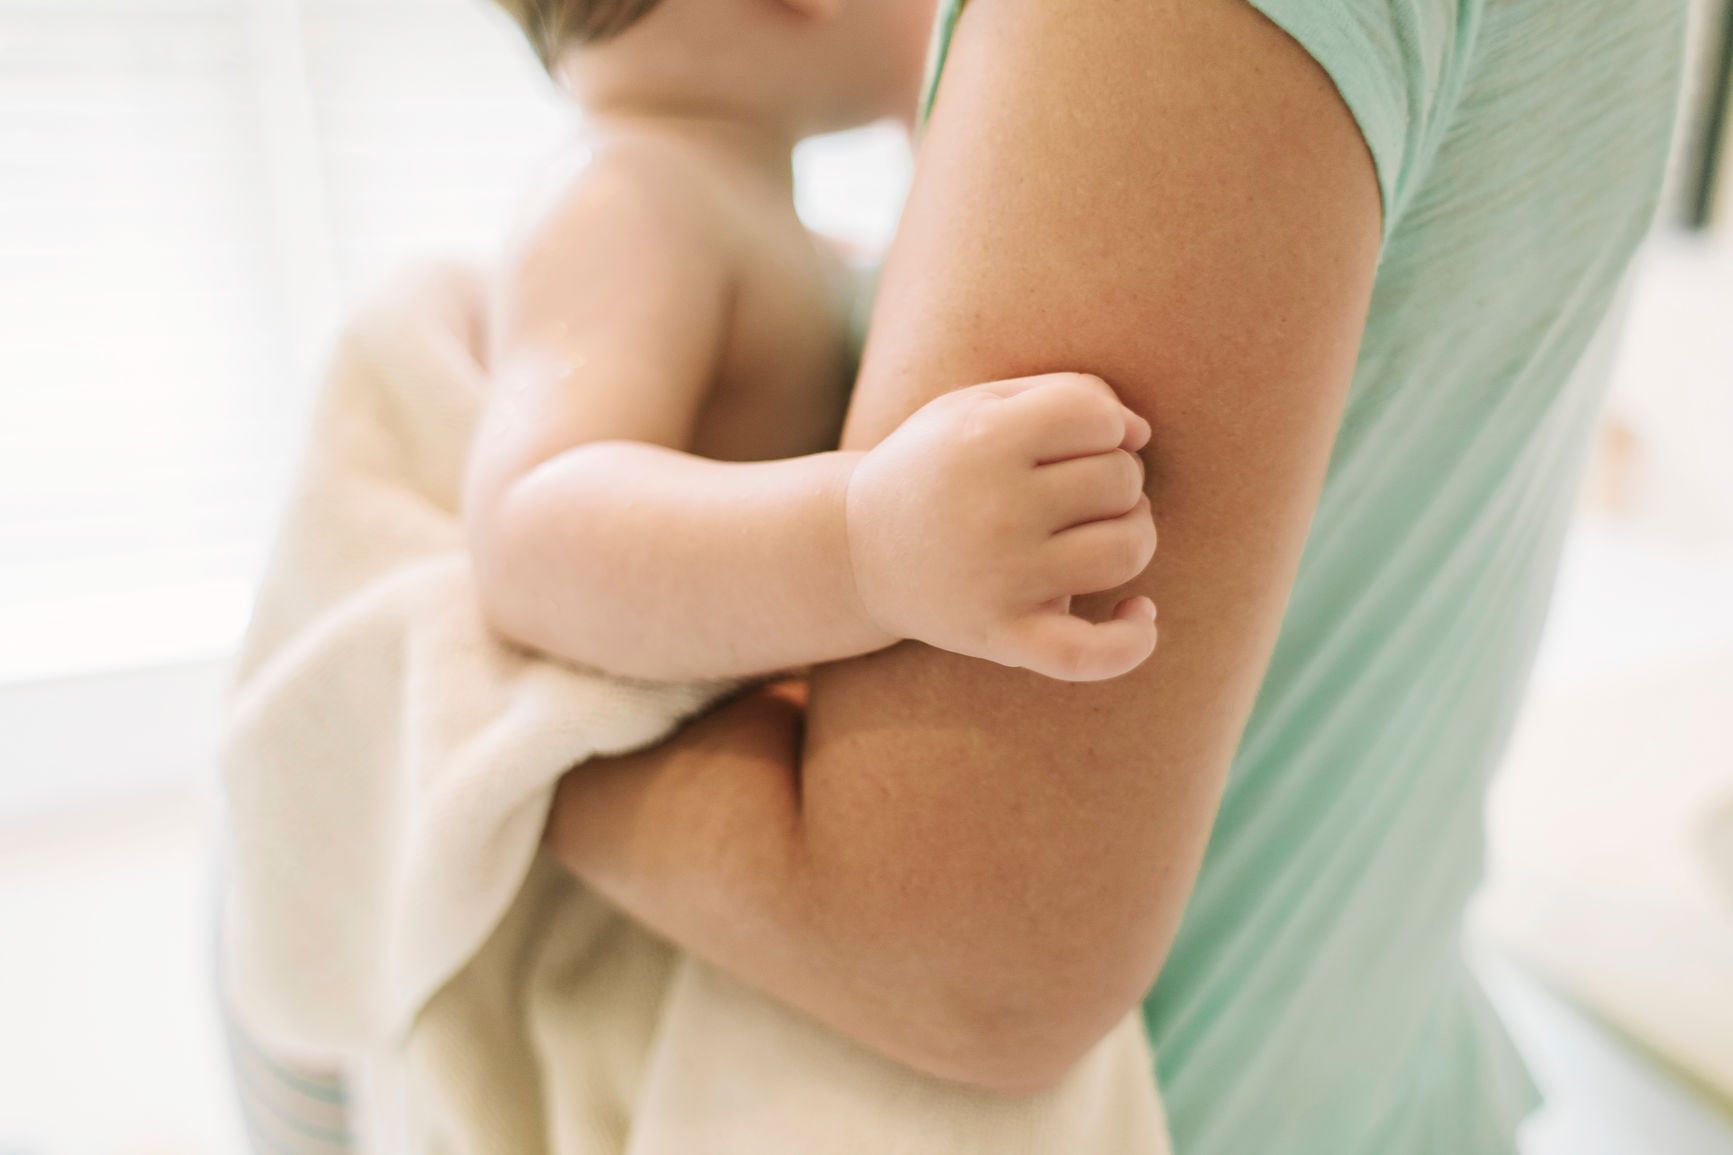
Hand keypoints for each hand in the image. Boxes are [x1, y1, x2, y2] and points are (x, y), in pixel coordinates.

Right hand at [845, 372, 1157, 680]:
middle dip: (1118, 478)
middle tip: (1080, 490)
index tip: (1079, 441)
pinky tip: (1139, 613)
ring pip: (1127, 550)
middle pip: (1121, 481)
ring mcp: (1000, 579)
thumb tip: (1141, 433)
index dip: (1108, 425)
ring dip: (1134, 536)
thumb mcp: (978, 406)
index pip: (1100, 419)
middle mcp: (994, 509)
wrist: (856, 551)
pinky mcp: (1003, 637)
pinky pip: (1091, 655)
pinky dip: (1132, 641)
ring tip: (1103, 533)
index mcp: (984, 440)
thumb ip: (1065, 394)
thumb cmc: (938, 467)